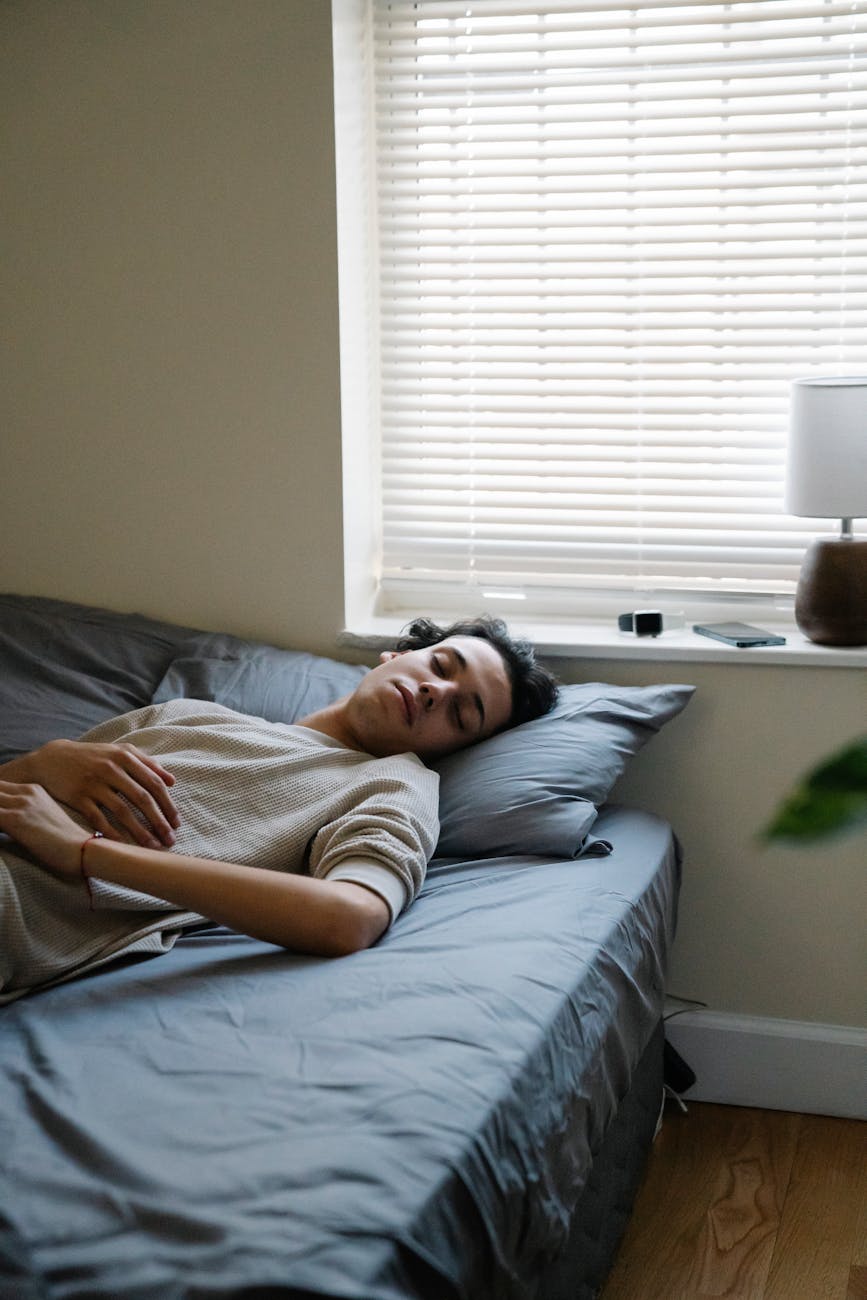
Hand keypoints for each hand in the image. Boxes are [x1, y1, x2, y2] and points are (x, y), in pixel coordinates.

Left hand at [0, 780, 88, 875]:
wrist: (83, 850)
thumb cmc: (67, 842)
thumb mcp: (47, 818)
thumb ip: (28, 813)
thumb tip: (10, 822)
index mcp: (34, 789)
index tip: (0, 812)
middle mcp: (26, 792)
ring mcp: (20, 804)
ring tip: (0, 824)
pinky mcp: (15, 819)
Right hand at [30, 739, 179, 847]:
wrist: (52, 759)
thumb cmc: (93, 756)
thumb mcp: (120, 752)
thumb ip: (147, 763)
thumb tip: (172, 781)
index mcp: (125, 756)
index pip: (154, 783)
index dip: (168, 804)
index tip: (177, 823)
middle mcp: (111, 768)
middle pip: (142, 798)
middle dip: (159, 821)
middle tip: (170, 839)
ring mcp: (93, 783)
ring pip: (122, 811)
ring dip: (140, 831)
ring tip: (152, 846)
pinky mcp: (77, 797)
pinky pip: (98, 819)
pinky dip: (111, 833)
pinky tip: (124, 846)